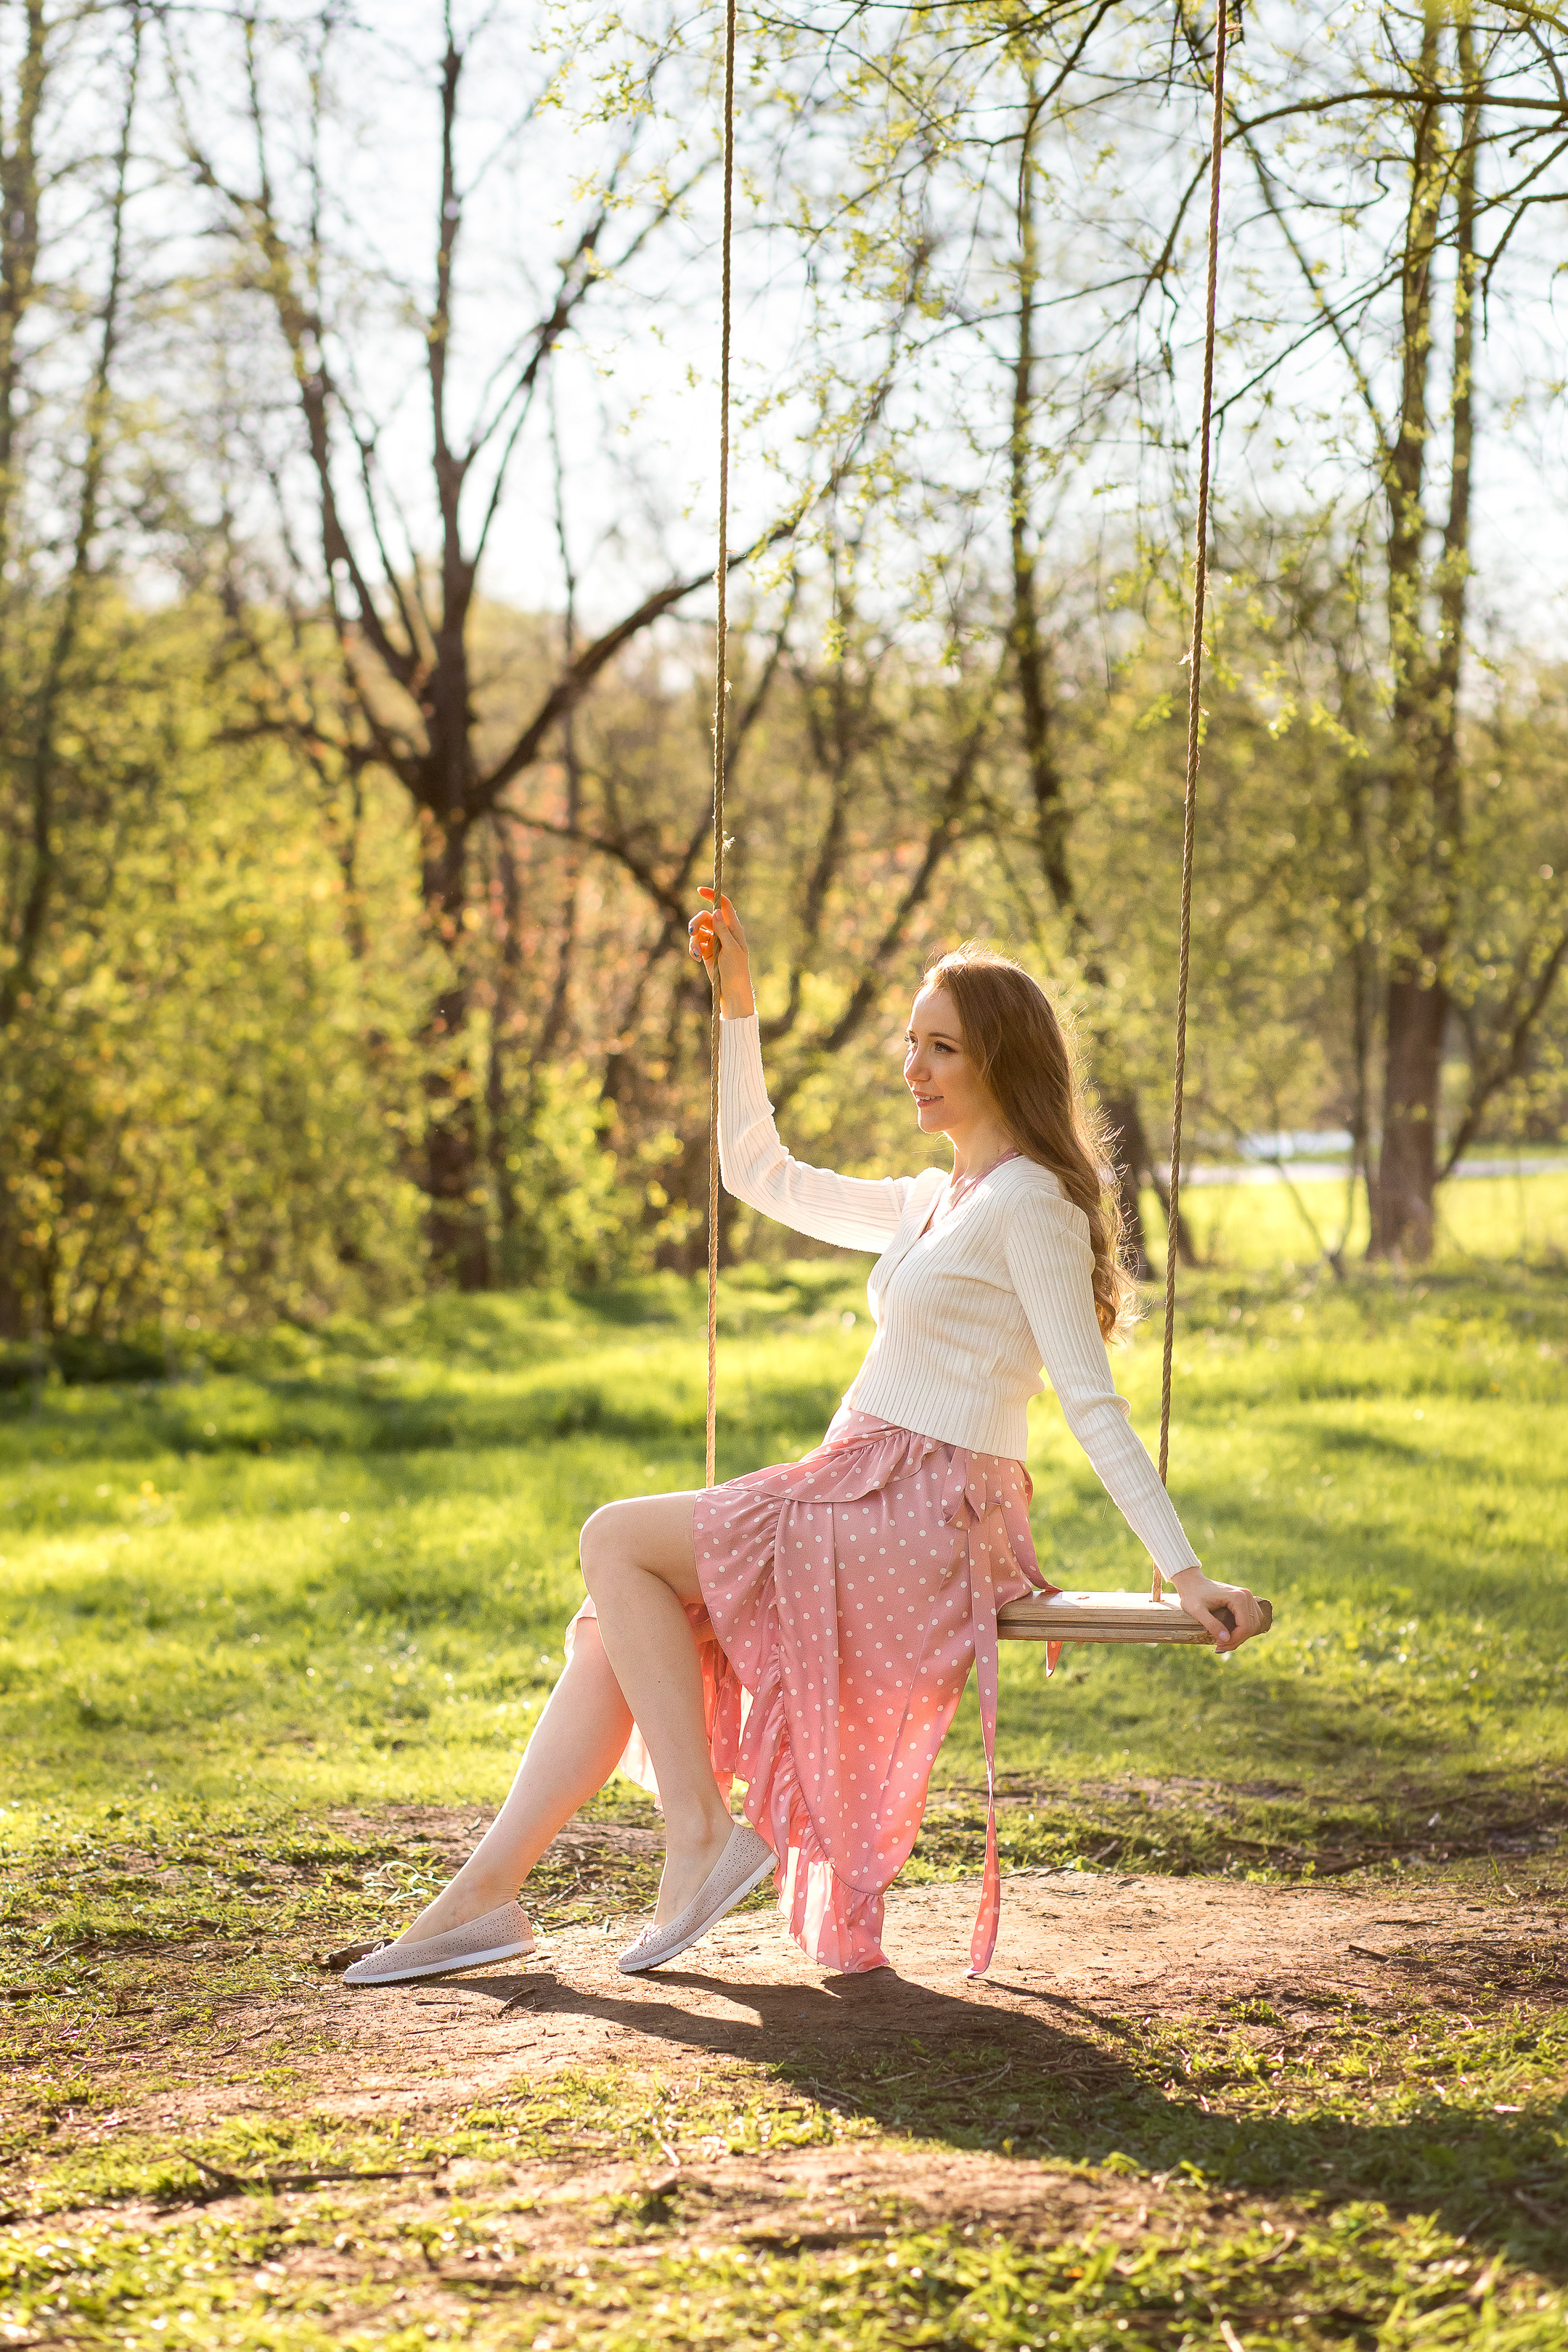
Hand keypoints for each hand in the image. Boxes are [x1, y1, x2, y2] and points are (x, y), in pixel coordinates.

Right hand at [688, 887, 754, 1015]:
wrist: (731, 989)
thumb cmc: (736, 969)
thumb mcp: (731, 949)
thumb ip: (723, 931)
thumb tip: (716, 911)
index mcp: (733, 928)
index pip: (723, 905)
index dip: (712, 895)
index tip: (699, 890)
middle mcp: (723, 931)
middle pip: (705, 917)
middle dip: (696, 922)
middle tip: (691, 930)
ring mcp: (713, 941)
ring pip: (697, 931)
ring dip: (693, 940)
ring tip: (696, 954)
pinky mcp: (706, 950)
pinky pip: (695, 943)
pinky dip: (693, 949)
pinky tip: (697, 958)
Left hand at [1167, 1566, 1265, 1653]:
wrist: (1192, 1582)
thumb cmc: (1192, 1595)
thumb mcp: (1197, 1611)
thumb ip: (1211, 1624)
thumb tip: (1226, 1639)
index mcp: (1238, 1597)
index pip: (1245, 1627)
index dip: (1234, 1640)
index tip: (1217, 1644)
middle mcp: (1247, 1596)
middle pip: (1251, 1627)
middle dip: (1237, 1640)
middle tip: (1219, 1646)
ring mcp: (1247, 1597)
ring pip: (1253, 1624)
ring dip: (1241, 1636)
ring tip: (1224, 1642)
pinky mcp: (1245, 1600)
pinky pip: (1251, 1619)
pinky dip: (1243, 1630)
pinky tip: (1229, 1635)